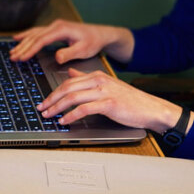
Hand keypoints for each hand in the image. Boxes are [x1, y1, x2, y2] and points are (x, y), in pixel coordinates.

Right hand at [8, 19, 134, 63]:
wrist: (101, 34)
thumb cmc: (93, 42)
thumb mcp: (84, 50)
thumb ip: (70, 53)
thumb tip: (57, 57)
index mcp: (61, 29)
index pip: (41, 40)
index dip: (30, 49)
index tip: (22, 58)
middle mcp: (56, 26)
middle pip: (34, 36)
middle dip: (22, 47)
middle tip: (12, 57)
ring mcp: (54, 26)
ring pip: (34, 34)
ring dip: (22, 43)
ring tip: (12, 52)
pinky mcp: (54, 29)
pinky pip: (37, 32)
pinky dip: (26, 36)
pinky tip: (18, 38)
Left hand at [38, 68, 181, 132]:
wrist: (151, 109)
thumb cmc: (129, 100)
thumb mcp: (107, 85)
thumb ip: (87, 78)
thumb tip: (71, 72)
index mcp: (97, 76)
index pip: (68, 82)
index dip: (53, 92)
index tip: (44, 101)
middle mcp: (99, 81)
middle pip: (67, 88)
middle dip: (51, 99)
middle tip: (41, 109)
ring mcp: (104, 91)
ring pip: (73, 97)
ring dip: (57, 108)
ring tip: (49, 115)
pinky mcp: (109, 104)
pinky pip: (84, 109)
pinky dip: (71, 115)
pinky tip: (64, 121)